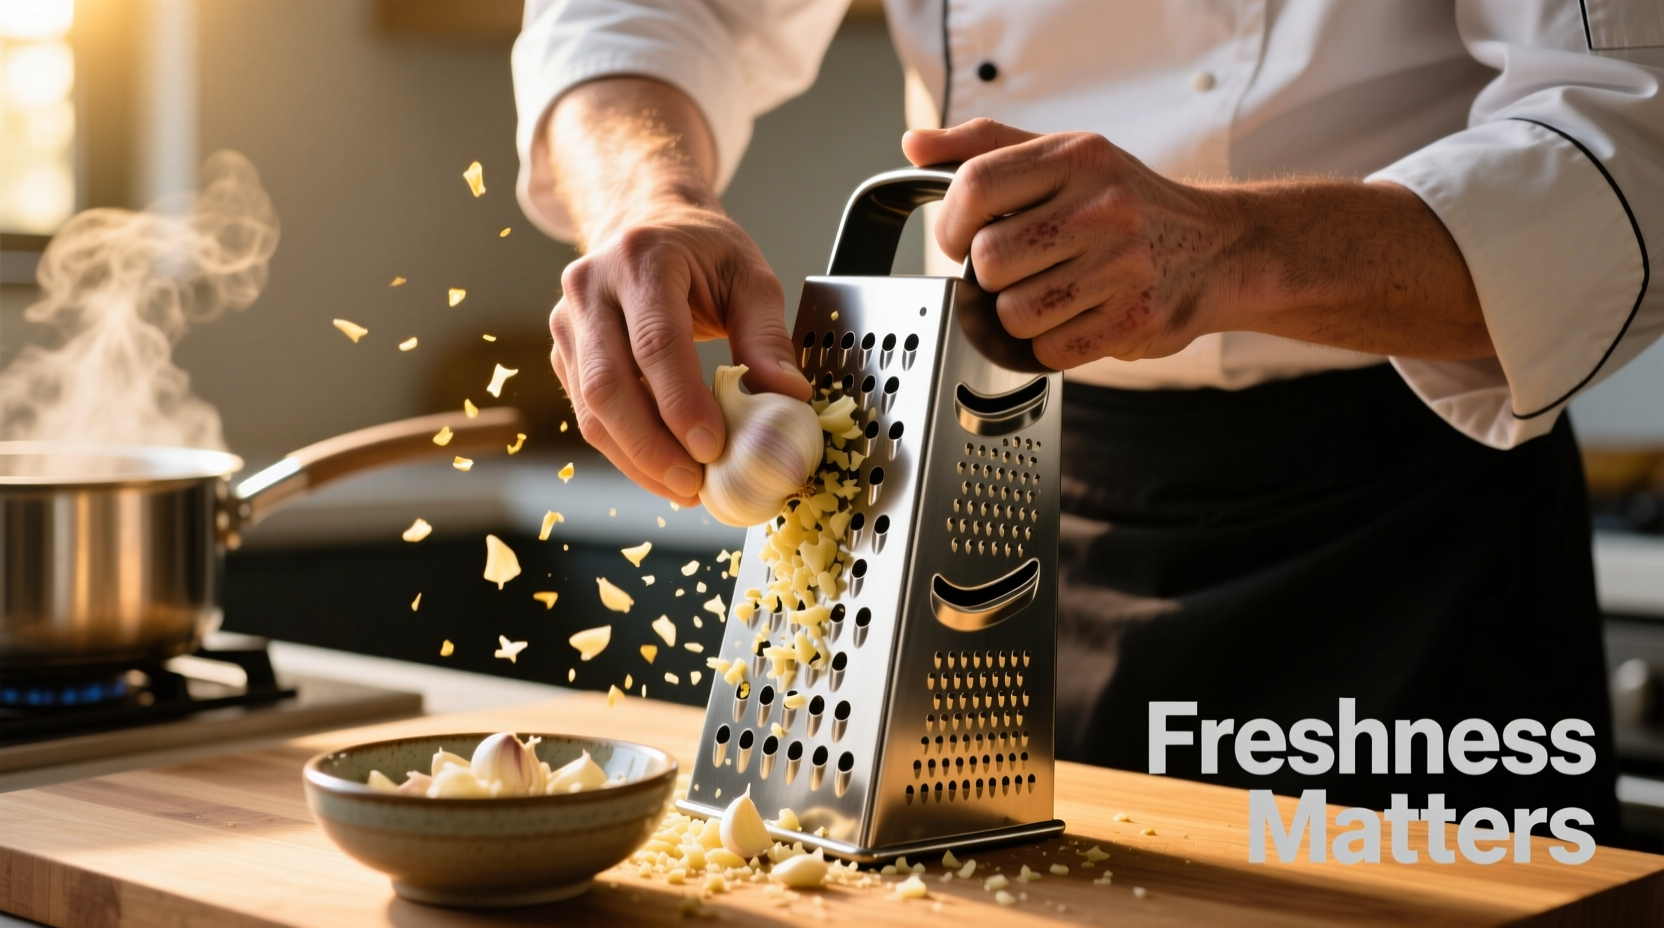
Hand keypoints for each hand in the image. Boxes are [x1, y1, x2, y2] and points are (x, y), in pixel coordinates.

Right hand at [551, 206, 810, 504]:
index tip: (711, 447)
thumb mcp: (749, 276)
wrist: (647, 225)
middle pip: (608, 383)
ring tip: (683, 488)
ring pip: (590, 407)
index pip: (655, 343)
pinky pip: (586, 413)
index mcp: (641, 258)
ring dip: (635, 458)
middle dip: (651, 445)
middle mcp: (590, 287)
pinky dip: (625, 449)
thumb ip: (767, 337)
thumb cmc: (702, 251)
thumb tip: (787, 397)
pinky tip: (661, 470)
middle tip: (694, 482)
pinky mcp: (563, 352)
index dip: (681, 402)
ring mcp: (568, 322)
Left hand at [903, 119, 1239, 368]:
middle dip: (990, 276)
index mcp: (1077, 157)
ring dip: (1018, 315)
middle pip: (988, 259)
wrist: (1220, 249)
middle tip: (1017, 270)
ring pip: (1012, 313)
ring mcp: (1122, 266)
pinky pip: (1048, 350)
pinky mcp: (1134, 320)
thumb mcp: (1066, 156)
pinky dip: (1050, 344)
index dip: (951, 223)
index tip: (961, 237)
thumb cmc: (1129, 204)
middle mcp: (1103, 207)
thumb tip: (915, 145)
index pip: (976, 185)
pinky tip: (1076, 318)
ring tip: (1051, 294)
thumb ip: (986, 147)